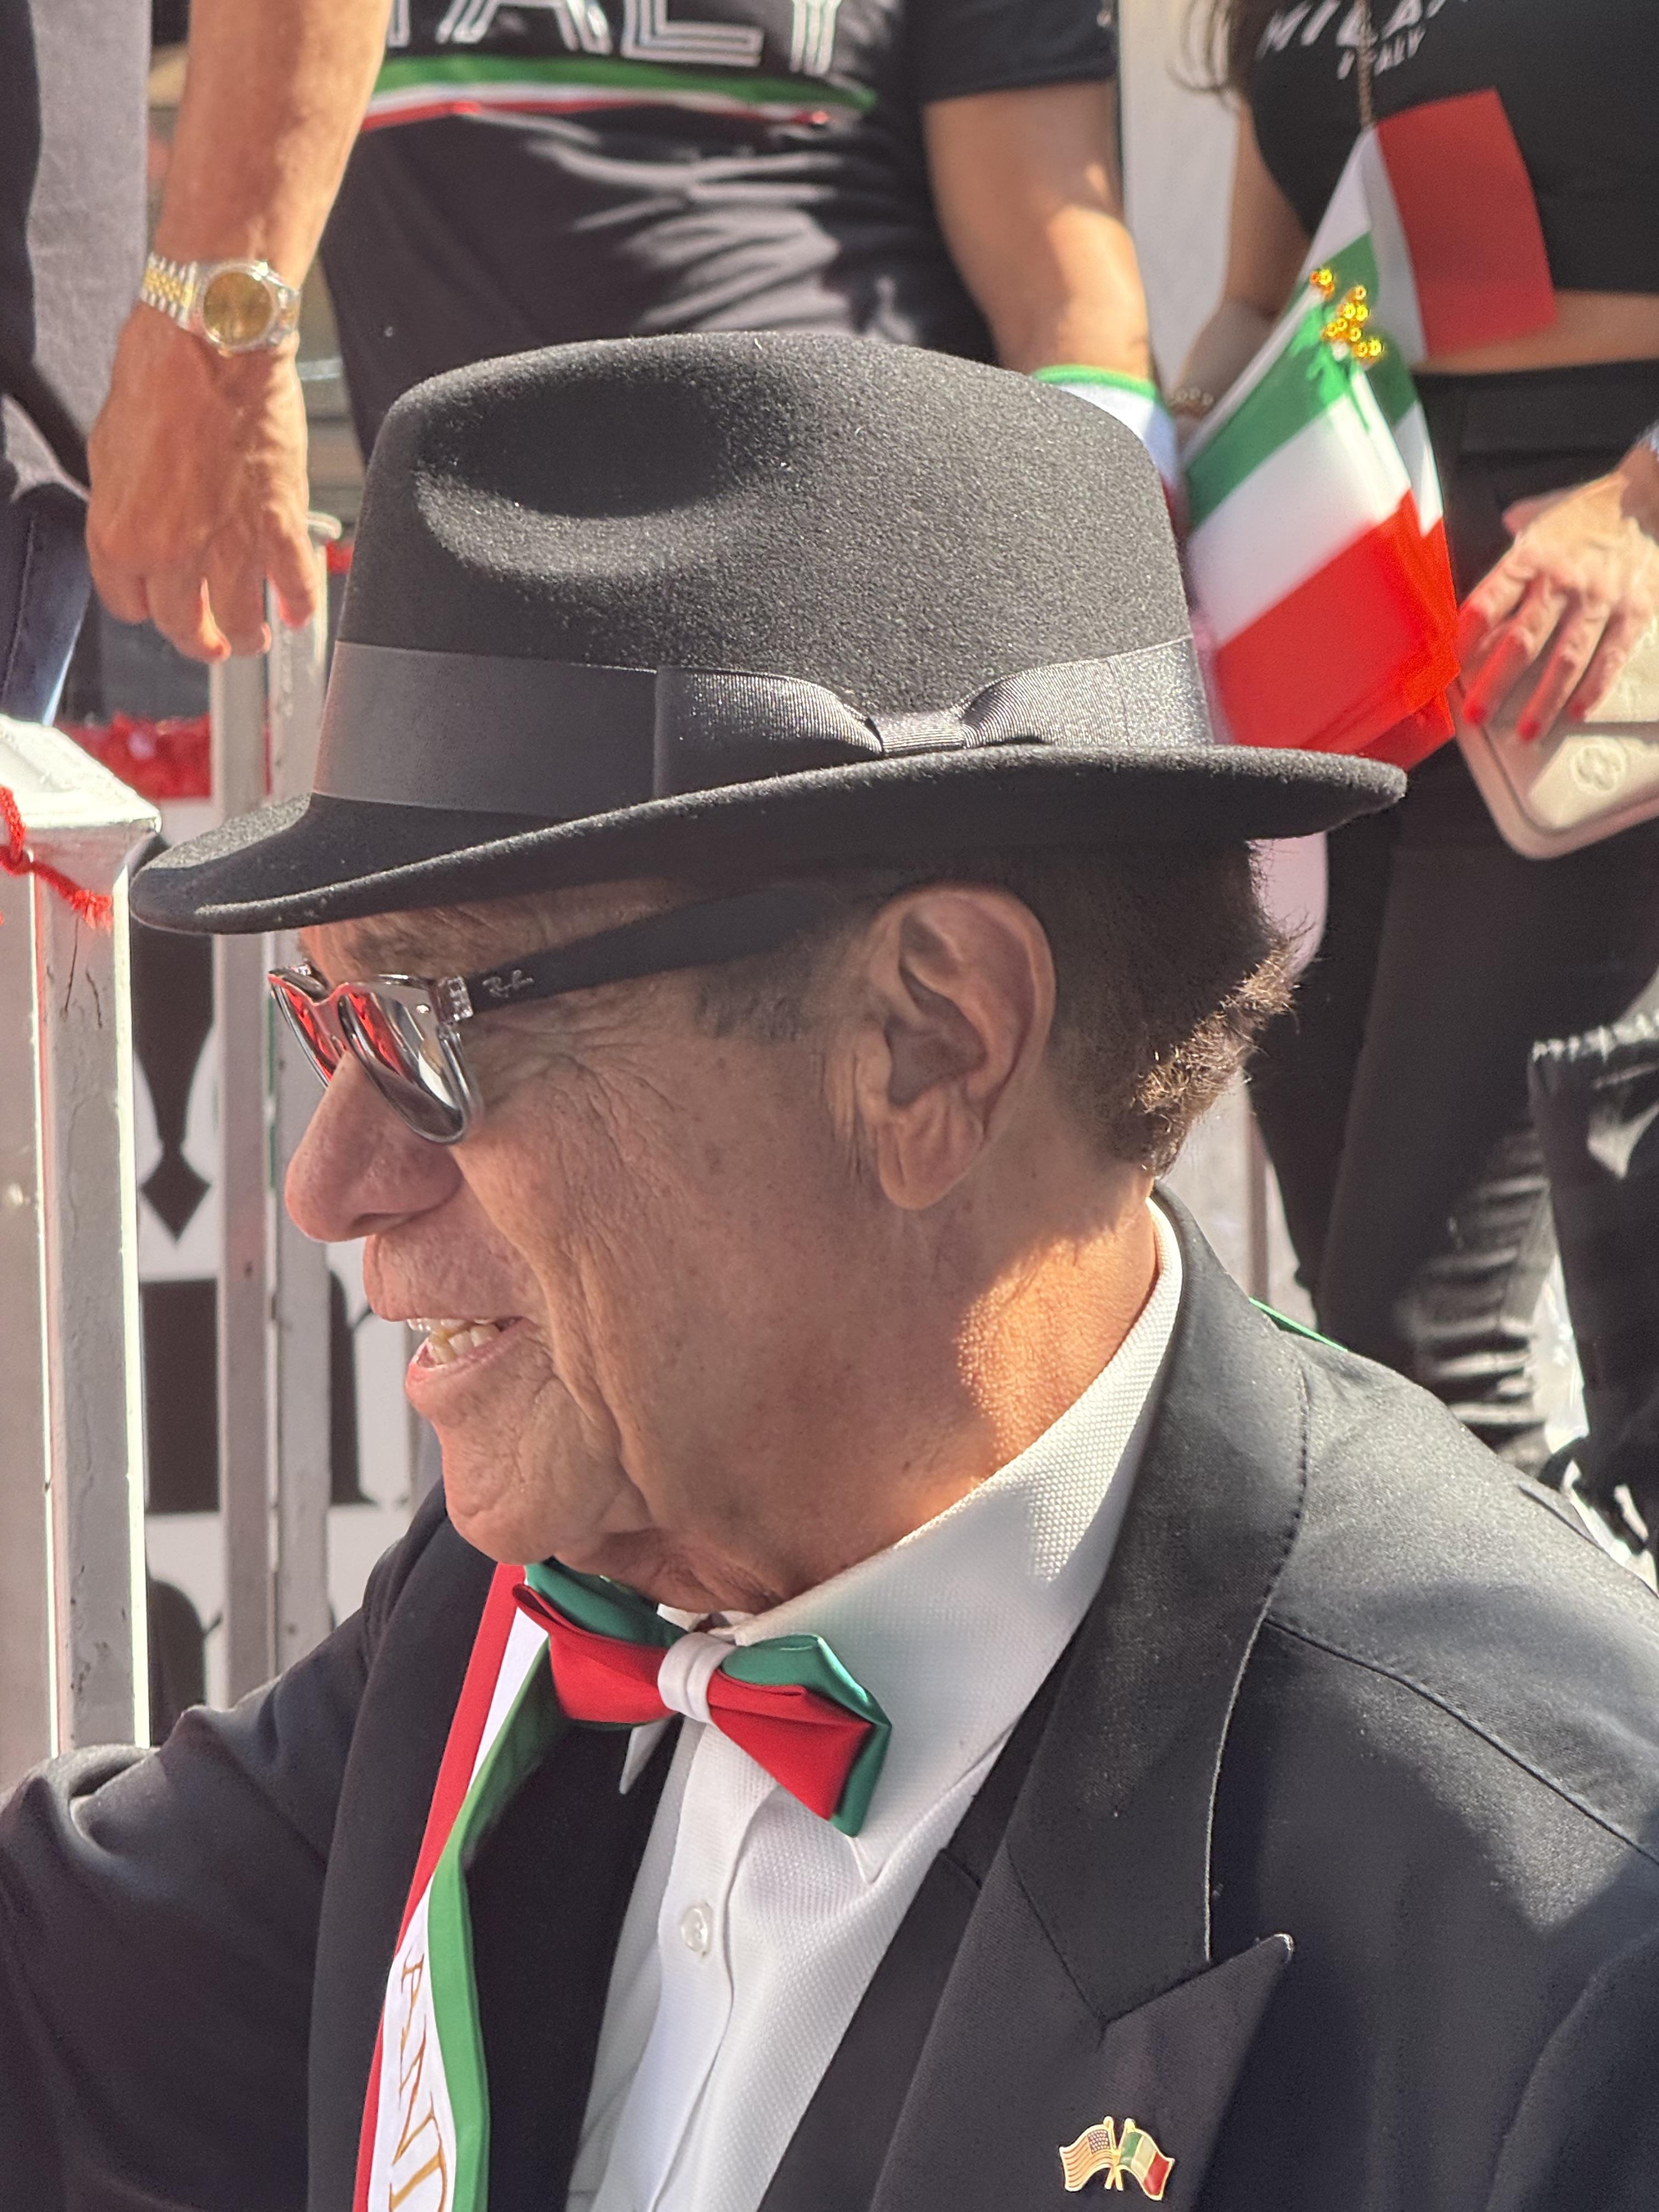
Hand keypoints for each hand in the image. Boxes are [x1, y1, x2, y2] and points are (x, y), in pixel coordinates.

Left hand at [87, 307, 317, 661]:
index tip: (159, 603)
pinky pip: (295, 590)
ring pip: (240, 624)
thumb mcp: (109, 455)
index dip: (145, 605)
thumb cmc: (158, 382)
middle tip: (210, 640)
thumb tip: (138, 536)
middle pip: (184, 628)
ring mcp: (229, 547)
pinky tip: (295, 613)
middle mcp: (171, 554)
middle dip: (198, 639)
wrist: (212, 347)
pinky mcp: (278, 529)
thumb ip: (123, 511)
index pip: (127, 605)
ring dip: (247, 637)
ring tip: (253, 634)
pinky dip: (299, 608)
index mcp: (119, 535)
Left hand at [1457, 449, 1658, 739]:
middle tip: (1477, 716)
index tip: (1453, 666)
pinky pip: (1611, 657)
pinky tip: (1575, 713)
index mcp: (1531, 558)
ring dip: (1544, 700)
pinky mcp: (1633, 612)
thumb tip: (1480, 554)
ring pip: (1566, 658)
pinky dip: (1593, 688)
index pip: (1489, 602)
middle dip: (1496, 683)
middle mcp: (1561, 581)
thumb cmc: (1589, 512)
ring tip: (1525, 733)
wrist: (1650, 498)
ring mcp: (1599, 600)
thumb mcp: (1542, 516)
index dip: (1468, 637)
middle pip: (1522, 640)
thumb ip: (1506, 544)